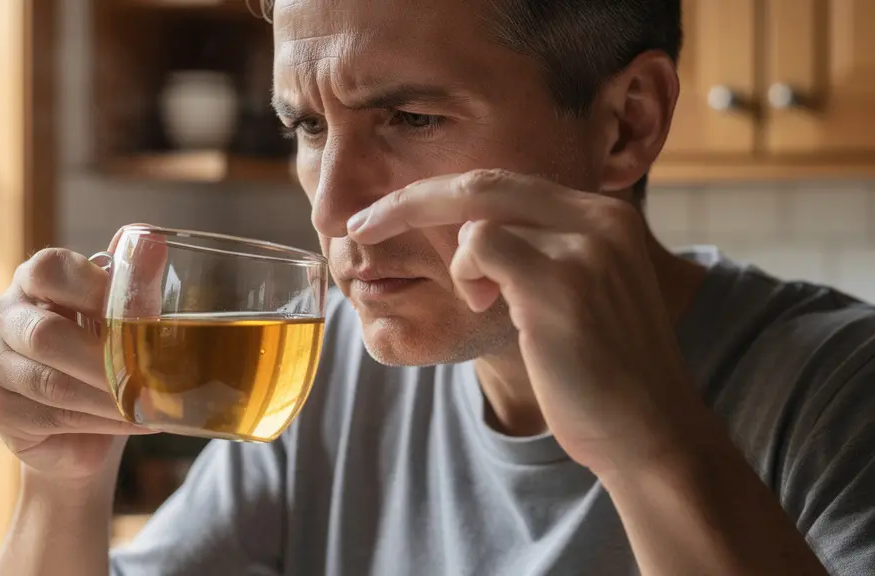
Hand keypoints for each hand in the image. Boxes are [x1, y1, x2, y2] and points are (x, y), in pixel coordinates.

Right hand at [0, 230, 158, 484]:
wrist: (79, 421)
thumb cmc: (103, 352)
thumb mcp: (122, 318)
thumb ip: (133, 284)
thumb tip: (154, 244)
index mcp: (31, 280)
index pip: (49, 271)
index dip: (94, 290)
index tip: (140, 315)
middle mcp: (1, 316)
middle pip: (46, 335)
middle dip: (105, 361)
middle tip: (152, 378)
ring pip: (50, 383)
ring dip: (108, 398)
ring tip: (152, 406)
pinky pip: (50, 418)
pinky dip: (99, 422)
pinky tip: (130, 422)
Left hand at [348, 169, 706, 474]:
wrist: (650, 432)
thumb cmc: (600, 373)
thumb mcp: (575, 294)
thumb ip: (536, 252)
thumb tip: (464, 232)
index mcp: (604, 216)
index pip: (505, 182)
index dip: (440, 194)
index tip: (388, 213)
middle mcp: (599, 218)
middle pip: (482, 182)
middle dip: (409, 201)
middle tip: (360, 226)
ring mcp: (584, 245)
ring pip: (475, 214)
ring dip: (455, 262)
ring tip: (481, 300)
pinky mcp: (562, 281)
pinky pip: (480, 244)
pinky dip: (464, 272)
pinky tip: (483, 304)